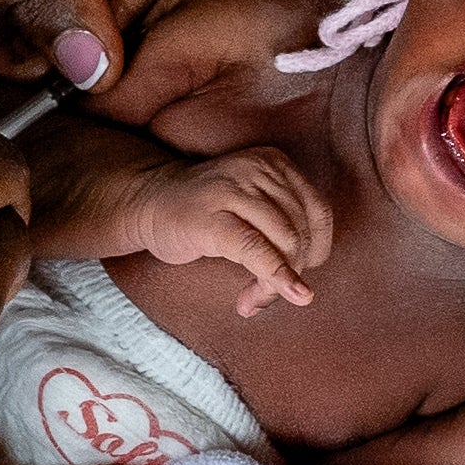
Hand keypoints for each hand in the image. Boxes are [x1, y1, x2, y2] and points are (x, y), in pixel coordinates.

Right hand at [81, 146, 334, 318]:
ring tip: (252, 300)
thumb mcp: (252, 211)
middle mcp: (258, 169)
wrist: (146, 201)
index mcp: (275, 163)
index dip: (316, 251)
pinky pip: (256, 251)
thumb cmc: (204, 213)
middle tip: (264, 296)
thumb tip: (304, 292)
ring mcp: (233, 190)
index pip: (318, 212)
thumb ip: (283, 235)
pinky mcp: (211, 217)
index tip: (297, 277)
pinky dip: (271, 278)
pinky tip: (257, 301)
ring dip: (275, 283)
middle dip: (292, 272)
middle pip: (301, 231)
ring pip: (284, 244)